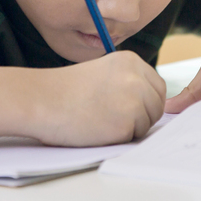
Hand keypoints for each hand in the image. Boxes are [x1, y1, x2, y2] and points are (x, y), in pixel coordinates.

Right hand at [31, 51, 166, 145]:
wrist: (42, 100)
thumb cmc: (66, 90)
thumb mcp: (103, 72)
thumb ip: (127, 81)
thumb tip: (150, 101)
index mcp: (132, 62)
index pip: (158, 87)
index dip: (147, 101)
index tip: (133, 108)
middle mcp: (137, 79)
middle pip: (156, 106)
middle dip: (143, 116)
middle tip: (116, 119)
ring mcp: (133, 102)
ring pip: (146, 124)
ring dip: (130, 128)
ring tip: (100, 120)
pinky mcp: (125, 125)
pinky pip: (132, 138)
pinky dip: (117, 138)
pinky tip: (96, 128)